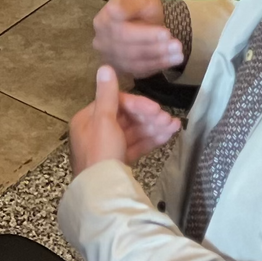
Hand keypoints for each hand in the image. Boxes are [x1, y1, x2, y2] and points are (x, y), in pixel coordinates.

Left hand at [68, 66, 184, 175]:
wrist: (103, 193)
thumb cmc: (101, 153)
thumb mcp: (104, 121)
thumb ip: (107, 94)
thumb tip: (104, 67)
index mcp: (87, 119)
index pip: (116, 103)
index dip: (138, 104)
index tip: (156, 109)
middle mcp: (94, 131)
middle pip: (126, 118)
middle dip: (149, 117)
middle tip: (168, 119)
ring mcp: (107, 147)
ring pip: (133, 132)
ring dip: (154, 127)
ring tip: (174, 126)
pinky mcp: (117, 160)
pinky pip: (135, 145)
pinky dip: (150, 140)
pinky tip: (167, 136)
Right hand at [93, 0, 183, 78]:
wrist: (143, 24)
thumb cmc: (141, 10)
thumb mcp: (140, 0)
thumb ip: (130, 4)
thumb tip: (116, 10)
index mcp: (103, 19)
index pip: (121, 28)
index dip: (144, 33)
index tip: (166, 33)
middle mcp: (101, 40)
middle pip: (127, 47)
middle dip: (154, 47)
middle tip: (177, 46)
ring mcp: (108, 57)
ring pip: (133, 61)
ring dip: (158, 59)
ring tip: (178, 55)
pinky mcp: (119, 69)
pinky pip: (138, 71)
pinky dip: (156, 66)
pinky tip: (171, 61)